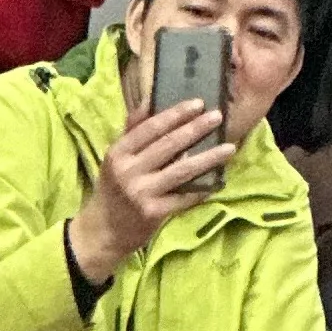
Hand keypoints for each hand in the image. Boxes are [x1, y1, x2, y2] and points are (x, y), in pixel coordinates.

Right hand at [64, 93, 228, 282]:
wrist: (101, 232)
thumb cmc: (114, 188)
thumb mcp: (117, 158)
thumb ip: (134, 131)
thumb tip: (151, 98)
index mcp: (119, 153)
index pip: (150, 128)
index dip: (175, 114)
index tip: (198, 102)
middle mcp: (128, 172)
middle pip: (169, 145)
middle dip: (196, 129)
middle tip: (218, 116)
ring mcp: (141, 193)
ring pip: (181, 170)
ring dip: (208, 158)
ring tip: (230, 147)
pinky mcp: (152, 214)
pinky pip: (183, 198)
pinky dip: (202, 188)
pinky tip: (218, 180)